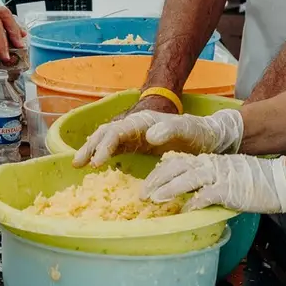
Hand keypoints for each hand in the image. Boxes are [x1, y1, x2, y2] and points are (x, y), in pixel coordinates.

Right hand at [73, 108, 243, 167]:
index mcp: (144, 121)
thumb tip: (148, 134)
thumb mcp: (187, 129)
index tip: (96, 163)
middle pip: (106, 133)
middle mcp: (136, 125)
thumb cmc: (198, 132)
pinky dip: (101, 152)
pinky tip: (94, 162)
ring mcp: (136, 134)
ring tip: (78, 164)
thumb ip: (170, 129)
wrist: (208, 133)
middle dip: (90, 147)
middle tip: (77, 164)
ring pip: (107, 138)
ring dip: (92, 149)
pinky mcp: (138, 143)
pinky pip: (114, 146)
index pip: (117, 132)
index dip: (104, 146)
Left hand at [144, 153, 285, 214]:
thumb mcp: (225, 174)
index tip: (148, 183)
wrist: (278, 181)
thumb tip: (189, 194)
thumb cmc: (253, 181)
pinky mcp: (228, 189)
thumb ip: (207, 181)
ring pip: (187, 178)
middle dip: (157, 180)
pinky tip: (185, 209)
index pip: (178, 161)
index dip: (160, 171)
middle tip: (142, 194)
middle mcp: (210, 165)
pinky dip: (194, 201)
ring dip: (168, 188)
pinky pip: (207, 194)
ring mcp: (219, 176)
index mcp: (208, 161)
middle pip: (176, 167)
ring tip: (154, 198)